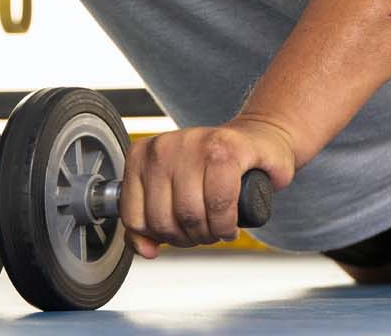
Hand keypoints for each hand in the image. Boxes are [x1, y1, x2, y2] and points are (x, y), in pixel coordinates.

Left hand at [119, 116, 296, 258]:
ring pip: (190, 215)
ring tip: (217, 228)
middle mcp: (162, 147)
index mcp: (141, 155)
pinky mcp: (226, 150)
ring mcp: (193, 144)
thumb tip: (146, 250)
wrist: (256, 141)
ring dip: (208, 235)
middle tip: (203, 233)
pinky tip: (230, 224)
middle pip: (163, 220)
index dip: (160, 238)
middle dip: (187, 239)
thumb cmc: (214, 169)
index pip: (134, 218)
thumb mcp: (171, 192)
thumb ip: (148, 222)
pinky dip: (226, 225)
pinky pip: (220, 205)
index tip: (178, 233)